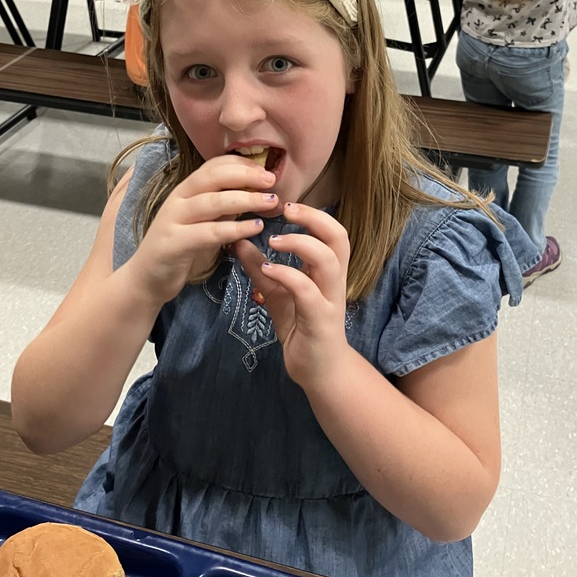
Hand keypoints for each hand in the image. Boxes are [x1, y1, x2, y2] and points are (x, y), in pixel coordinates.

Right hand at [127, 156, 277, 306]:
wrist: (147, 278)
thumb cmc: (180, 247)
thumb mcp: (204, 222)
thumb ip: (224, 207)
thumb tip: (255, 192)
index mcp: (185, 190)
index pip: (213, 166)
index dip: (241, 164)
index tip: (266, 169)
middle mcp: (178, 200)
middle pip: (212, 177)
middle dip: (245, 175)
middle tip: (271, 180)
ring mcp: (173, 220)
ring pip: (212, 202)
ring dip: (245, 199)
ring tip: (270, 202)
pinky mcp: (174, 243)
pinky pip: (209, 233)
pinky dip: (234, 228)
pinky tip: (255, 227)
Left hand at [234, 202, 351, 387]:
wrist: (320, 371)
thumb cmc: (302, 328)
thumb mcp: (277, 294)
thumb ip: (261, 269)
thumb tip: (238, 242)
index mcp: (328, 270)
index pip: (332, 231)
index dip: (313, 213)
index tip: (286, 204)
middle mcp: (334, 280)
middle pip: (339, 236)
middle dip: (314, 218)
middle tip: (286, 209)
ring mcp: (329, 299)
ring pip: (327, 259)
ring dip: (300, 244)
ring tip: (274, 241)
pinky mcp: (320, 319)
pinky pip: (307, 290)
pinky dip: (287, 275)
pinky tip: (268, 269)